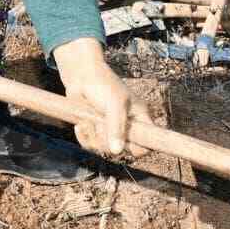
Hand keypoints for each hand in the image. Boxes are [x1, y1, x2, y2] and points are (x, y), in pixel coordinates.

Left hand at [52, 38, 150, 156]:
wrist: (80, 77)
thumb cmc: (103, 85)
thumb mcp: (114, 104)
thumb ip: (116, 127)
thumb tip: (117, 151)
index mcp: (140, 118)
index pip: (148, 142)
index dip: (142, 147)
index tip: (127, 144)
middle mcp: (127, 127)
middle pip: (124, 149)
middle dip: (109, 140)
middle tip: (100, 126)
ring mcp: (110, 130)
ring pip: (105, 148)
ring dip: (93, 137)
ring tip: (88, 121)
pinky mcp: (95, 131)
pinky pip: (91, 145)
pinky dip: (84, 137)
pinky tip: (81, 125)